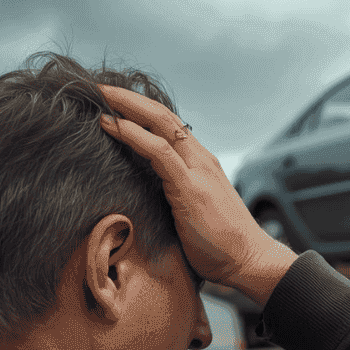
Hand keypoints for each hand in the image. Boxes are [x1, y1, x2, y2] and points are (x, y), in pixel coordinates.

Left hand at [97, 85, 296, 307]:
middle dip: (130, 99)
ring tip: (100, 96)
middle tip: (100, 88)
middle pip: (164, 116)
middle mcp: (202, 160)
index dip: (141, 111)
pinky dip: (133, 134)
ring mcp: (198, 171)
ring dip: (127, 107)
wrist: (250, 261)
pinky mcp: (191, 187)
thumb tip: (147, 201)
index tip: (114, 104)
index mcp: (202, 165)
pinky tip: (112, 125)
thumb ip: (176, 198)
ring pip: (160, 124)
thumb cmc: (221, 246)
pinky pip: (158, 151)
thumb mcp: (195, 213)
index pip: (170, 127)